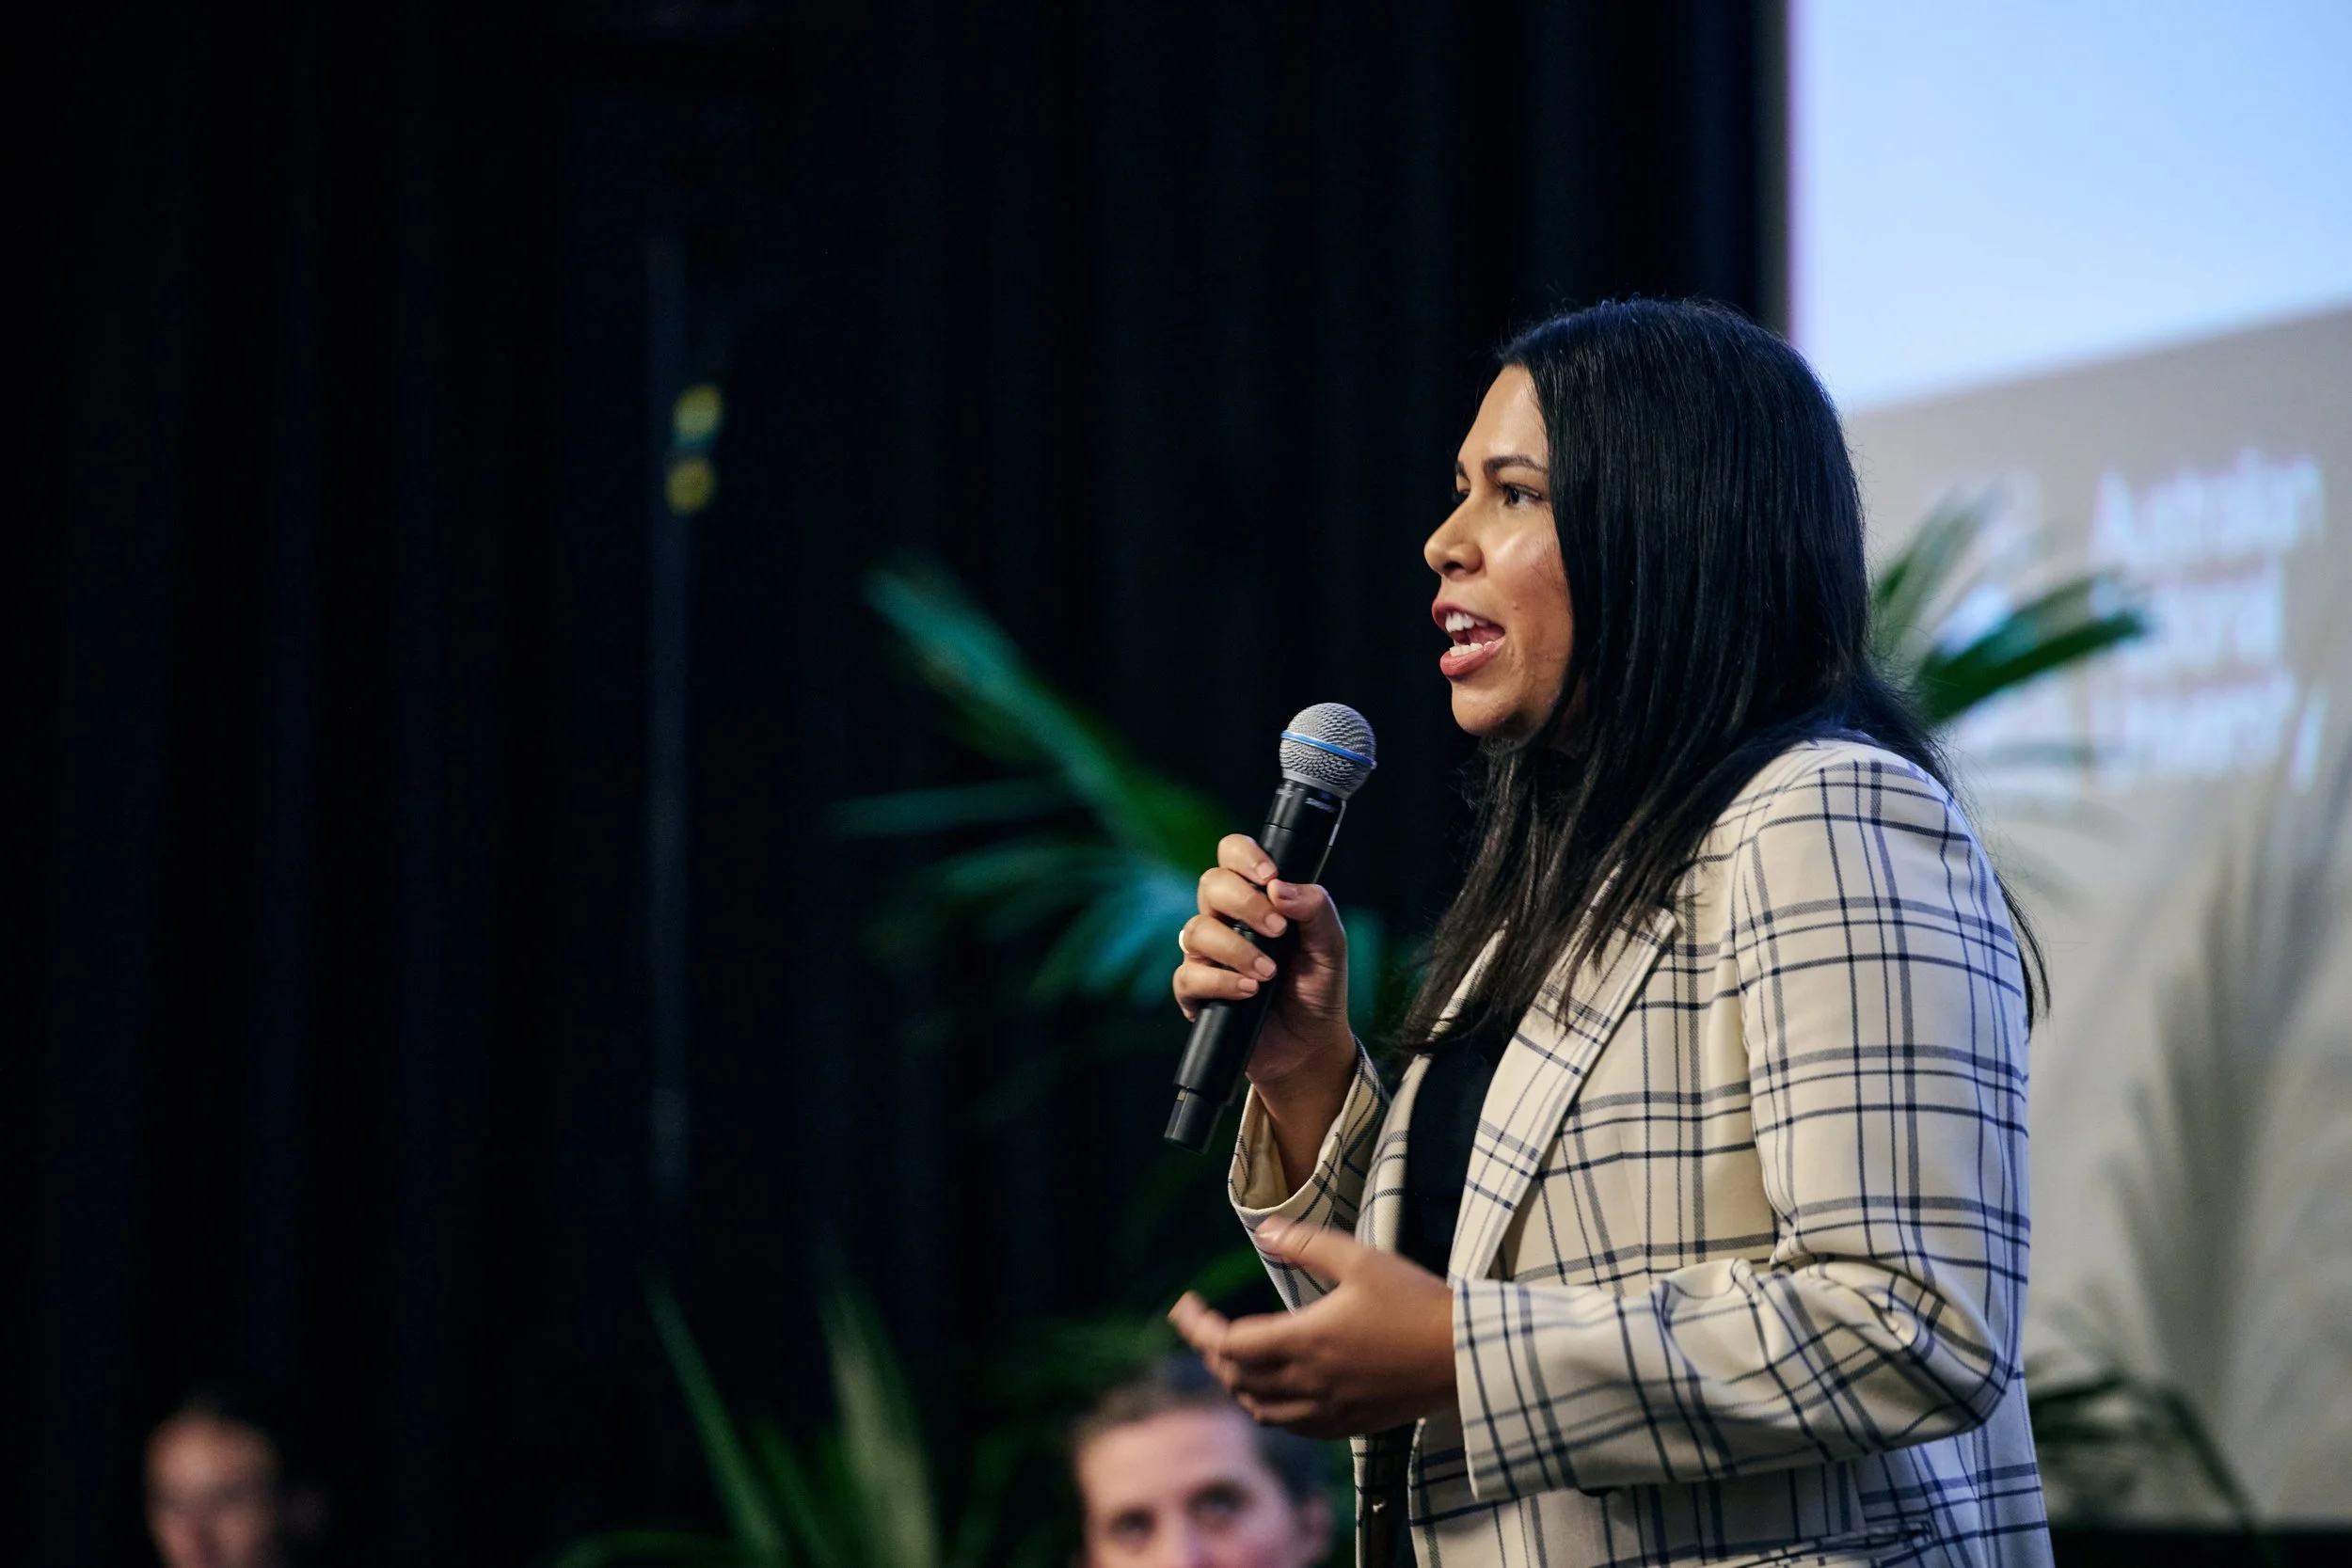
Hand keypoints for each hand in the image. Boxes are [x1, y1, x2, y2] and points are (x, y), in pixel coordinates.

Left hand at [1168, 1219, 1456, 1438]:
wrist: (1465, 1356)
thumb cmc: (1417, 1303)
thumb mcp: (1361, 1258)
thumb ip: (1307, 1243)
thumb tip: (1265, 1232)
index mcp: (1306, 1341)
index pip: (1227, 1345)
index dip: (1197, 1327)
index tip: (1183, 1307)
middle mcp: (1310, 1382)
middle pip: (1236, 1378)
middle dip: (1211, 1351)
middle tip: (1204, 1325)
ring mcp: (1329, 1409)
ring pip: (1259, 1408)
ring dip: (1236, 1383)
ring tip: (1232, 1357)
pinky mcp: (1350, 1423)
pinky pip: (1292, 1426)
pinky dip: (1268, 1408)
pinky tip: (1274, 1392)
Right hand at [1172, 837, 1355, 1166]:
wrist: (1310, 1044)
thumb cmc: (1317, 987)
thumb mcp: (1331, 945)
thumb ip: (1316, 908)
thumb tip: (1280, 887)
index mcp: (1256, 897)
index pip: (1232, 854)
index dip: (1244, 855)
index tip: (1270, 875)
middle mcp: (1225, 919)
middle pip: (1211, 885)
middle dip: (1244, 904)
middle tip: (1277, 930)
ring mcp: (1207, 955)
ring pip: (1196, 930)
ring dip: (1236, 949)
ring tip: (1268, 974)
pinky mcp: (1195, 992)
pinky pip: (1189, 976)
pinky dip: (1221, 982)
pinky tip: (1249, 993)